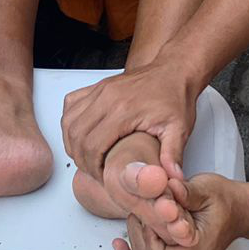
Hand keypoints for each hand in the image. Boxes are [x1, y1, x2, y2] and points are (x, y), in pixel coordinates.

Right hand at [63, 60, 199, 185]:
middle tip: (95, 172)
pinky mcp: (98, 86)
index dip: (93, 168)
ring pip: (69, 121)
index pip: (93, 145)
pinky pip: (71, 104)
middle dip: (81, 159)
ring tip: (87, 157)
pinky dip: (70, 122)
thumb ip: (173, 155)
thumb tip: (171, 179)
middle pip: (76, 135)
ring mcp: (100, 90)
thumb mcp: (179, 129)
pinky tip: (81, 134)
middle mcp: (107, 97)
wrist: (174, 71)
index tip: (104, 178)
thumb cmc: (176, 98)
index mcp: (124, 110)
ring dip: (72, 143)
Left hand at [114, 174, 243, 249]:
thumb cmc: (225, 199)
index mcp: (199, 249)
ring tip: (134, 217)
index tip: (148, 212)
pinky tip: (122, 244)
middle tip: (138, 209)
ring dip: (137, 241)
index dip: (147, 235)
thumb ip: (184, 191)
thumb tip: (166, 186)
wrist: (241, 210)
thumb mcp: (206, 188)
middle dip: (139, 235)